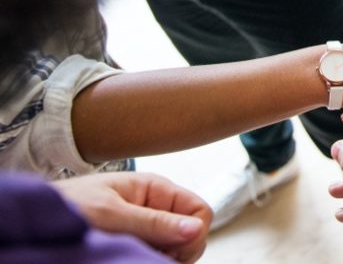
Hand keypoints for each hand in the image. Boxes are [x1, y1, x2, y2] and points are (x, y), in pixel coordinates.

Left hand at [55, 172, 210, 262]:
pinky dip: (149, 261)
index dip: (194, 233)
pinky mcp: (136, 244)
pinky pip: (157, 256)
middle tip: (149, 257)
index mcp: (157, 189)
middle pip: (191, 233)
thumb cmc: (70, 205)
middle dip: (177, 250)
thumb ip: (154, 222)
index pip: (200, 210)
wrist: (38, 219)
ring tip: (134, 257)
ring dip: (161, 257)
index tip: (173, 252)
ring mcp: (147, 228)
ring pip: (175, 249)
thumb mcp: (112, 213)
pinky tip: (131, 260)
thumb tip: (196, 229)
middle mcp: (156, 207)